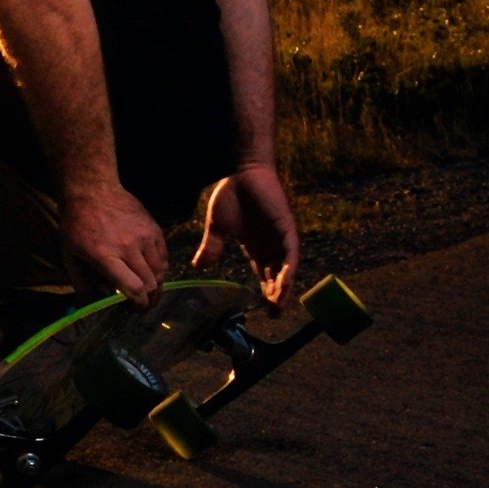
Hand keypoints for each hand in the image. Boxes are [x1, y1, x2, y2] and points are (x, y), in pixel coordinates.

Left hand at [57, 178, 172, 305]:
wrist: (92, 190)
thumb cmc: (76, 225)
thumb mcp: (70, 256)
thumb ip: (83, 285)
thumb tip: (93, 309)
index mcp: (106, 256)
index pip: (135, 288)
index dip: (139, 305)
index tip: (134, 310)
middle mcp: (128, 246)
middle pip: (151, 284)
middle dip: (148, 301)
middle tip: (140, 306)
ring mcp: (144, 236)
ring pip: (161, 272)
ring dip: (155, 287)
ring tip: (146, 291)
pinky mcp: (154, 229)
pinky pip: (164, 257)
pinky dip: (159, 269)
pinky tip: (149, 272)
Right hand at [195, 163, 303, 303]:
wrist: (241, 173)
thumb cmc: (230, 196)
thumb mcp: (217, 227)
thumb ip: (211, 247)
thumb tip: (197, 267)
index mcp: (257, 248)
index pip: (266, 276)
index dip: (267, 293)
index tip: (265, 312)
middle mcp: (272, 246)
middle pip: (278, 277)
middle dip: (277, 296)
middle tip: (274, 314)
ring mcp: (281, 238)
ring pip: (287, 269)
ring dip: (284, 286)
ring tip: (279, 304)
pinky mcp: (287, 229)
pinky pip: (291, 253)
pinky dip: (289, 269)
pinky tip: (285, 283)